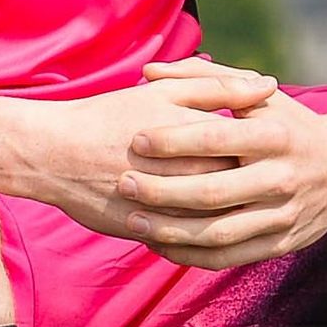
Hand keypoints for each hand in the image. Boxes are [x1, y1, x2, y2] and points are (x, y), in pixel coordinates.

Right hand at [8, 64, 281, 241]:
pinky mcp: (149, 233)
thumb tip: (270, 84)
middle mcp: (188, 179)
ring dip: (233, 214)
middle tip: (262, 176)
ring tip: (238, 202)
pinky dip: (201, 236)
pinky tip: (208, 225)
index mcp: (199, 140)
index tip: (272, 146)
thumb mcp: (166, 92)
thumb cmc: (112, 115)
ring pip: (218, 220)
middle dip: (254, 184)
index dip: (265, 150)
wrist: (55, 153)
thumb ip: (221, 87)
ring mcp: (168, 210)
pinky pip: (188, 242)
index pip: (252, 151)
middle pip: (240, 188)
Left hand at [117, 60, 326, 269]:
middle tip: (124, 183)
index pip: (217, 138)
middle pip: (212, 192)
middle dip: (162, 190)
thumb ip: (205, 80)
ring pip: (218, 233)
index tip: (135, 139)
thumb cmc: (293, 123)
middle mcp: (282, 178)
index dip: (174, 140)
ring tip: (133, 220)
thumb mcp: (260, 95)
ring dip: (171, 230)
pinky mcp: (282, 244)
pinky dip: (192, 255)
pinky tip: (161, 244)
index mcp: (275, 136)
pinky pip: (230, 258)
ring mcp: (284, 216)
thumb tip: (149, 71)